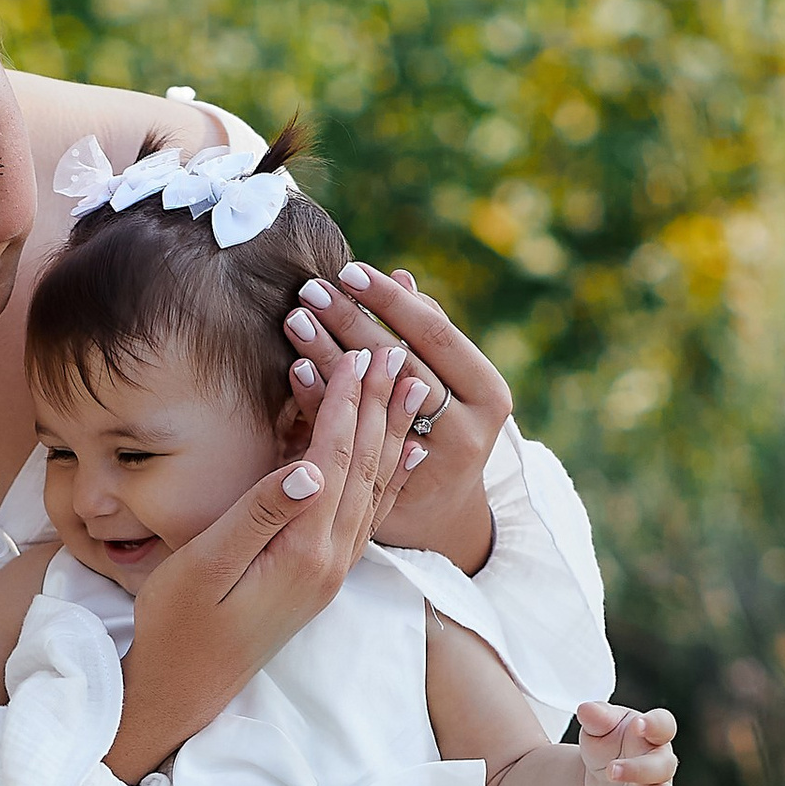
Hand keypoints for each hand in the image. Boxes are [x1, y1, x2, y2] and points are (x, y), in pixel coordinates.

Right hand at [107, 345, 426, 780]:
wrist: (184, 689)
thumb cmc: (178, 624)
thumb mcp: (206, 566)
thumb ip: (259, 514)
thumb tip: (310, 465)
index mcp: (303, 551)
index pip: (335, 460)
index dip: (346, 404)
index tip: (356, 354)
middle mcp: (331, 561)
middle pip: (365, 468)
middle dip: (378, 405)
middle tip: (393, 350)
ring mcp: (332, 571)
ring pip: (375, 489)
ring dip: (392, 433)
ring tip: (410, 386)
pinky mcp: (323, 577)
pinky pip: (367, 515)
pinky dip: (388, 477)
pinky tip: (405, 457)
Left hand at [282, 260, 513, 570]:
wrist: (442, 516)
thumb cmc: (445, 428)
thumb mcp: (451, 381)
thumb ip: (427, 335)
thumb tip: (400, 274)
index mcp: (488, 393)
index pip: (436, 334)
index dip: (390, 302)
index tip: (350, 270)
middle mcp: (469, 430)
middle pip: (403, 365)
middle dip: (353, 323)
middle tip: (310, 289)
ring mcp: (432, 465)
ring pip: (375, 403)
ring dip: (332, 358)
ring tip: (296, 321)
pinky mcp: (392, 490)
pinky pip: (350, 440)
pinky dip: (322, 404)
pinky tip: (296, 371)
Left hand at [576, 700, 677, 785]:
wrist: (599, 779)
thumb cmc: (605, 745)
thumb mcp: (597, 728)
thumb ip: (596, 717)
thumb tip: (586, 709)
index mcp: (651, 735)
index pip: (665, 725)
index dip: (656, 725)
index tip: (637, 725)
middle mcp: (661, 764)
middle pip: (664, 767)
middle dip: (639, 770)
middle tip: (610, 771)